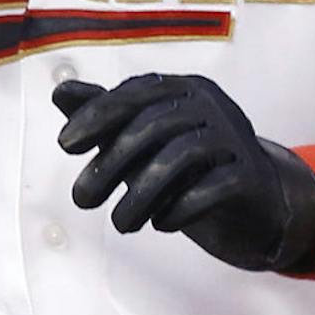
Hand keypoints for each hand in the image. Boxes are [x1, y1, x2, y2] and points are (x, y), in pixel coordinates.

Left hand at [51, 72, 314, 274]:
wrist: (254, 203)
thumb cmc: (190, 167)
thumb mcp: (144, 141)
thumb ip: (106, 116)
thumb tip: (60, 92)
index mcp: (182, 90)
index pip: (135, 93)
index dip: (97, 114)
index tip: (66, 144)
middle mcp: (211, 105)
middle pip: (153, 125)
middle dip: (110, 164)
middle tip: (82, 200)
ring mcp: (234, 138)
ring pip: (180, 156)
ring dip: (141, 195)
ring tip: (121, 224)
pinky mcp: (250, 176)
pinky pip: (211, 188)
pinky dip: (180, 208)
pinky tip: (162, 224)